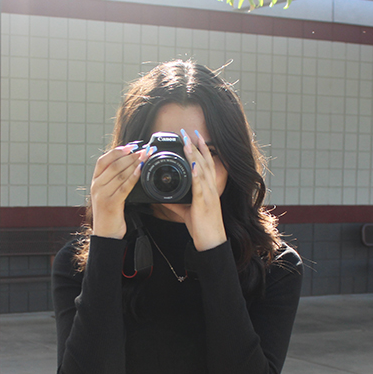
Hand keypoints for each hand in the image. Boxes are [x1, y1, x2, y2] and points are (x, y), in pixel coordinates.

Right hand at [89, 143, 149, 238]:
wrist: (105, 234)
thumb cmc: (109, 213)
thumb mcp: (107, 193)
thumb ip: (113, 180)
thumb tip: (128, 163)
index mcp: (95, 182)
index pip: (103, 161)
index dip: (117, 151)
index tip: (130, 146)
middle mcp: (97, 187)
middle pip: (114, 165)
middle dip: (130, 156)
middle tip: (144, 150)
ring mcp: (103, 195)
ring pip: (119, 174)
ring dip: (134, 163)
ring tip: (145, 157)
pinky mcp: (112, 204)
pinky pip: (124, 187)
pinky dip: (133, 177)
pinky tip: (140, 170)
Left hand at [177, 128, 226, 250]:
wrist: (211, 243)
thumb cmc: (202, 227)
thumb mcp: (186, 211)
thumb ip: (174, 202)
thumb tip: (161, 197)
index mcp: (208, 189)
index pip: (205, 164)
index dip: (201, 149)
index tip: (194, 136)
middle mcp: (211, 189)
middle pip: (204, 162)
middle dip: (197, 145)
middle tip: (188, 131)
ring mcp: (209, 195)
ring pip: (202, 170)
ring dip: (195, 155)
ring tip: (188, 142)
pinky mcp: (204, 204)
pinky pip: (200, 187)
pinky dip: (197, 175)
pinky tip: (193, 165)